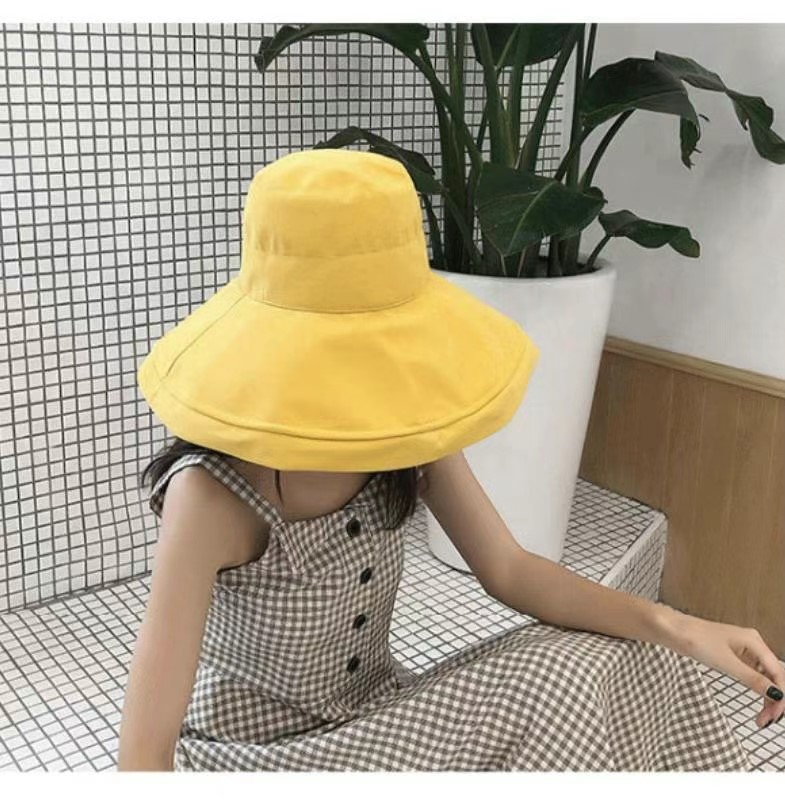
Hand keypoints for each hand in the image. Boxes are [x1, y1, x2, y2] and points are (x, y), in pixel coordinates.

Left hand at [665, 608, 784, 729]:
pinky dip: (755, 688)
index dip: (780, 696)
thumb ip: (752, 679)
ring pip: (764, 677)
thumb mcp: (726, 663)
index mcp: (754, 641)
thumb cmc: (696, 640)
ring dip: (766, 697)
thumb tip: (777, 694)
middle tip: (765, 721)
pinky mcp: (733, 655)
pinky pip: (752, 674)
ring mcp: (743, 649)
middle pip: (773, 676)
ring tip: (761, 717)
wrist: (674, 631)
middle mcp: (752, 644)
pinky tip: (756, 700)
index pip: (778, 673)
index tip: (774, 716)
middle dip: (774, 700)